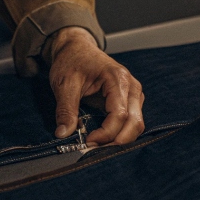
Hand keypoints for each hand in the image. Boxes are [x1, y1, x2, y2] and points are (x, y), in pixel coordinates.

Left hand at [44, 26, 144, 144]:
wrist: (76, 49)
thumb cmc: (72, 61)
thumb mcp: (64, 84)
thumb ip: (66, 109)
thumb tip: (63, 134)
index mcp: (117, 78)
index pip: (119, 115)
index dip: (106, 133)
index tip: (88, 142)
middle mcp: (131, 86)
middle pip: (134, 123)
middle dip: (117, 141)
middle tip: (95, 149)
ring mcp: (133, 93)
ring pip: (136, 124)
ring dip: (120, 139)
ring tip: (99, 145)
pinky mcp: (130, 100)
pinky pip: (132, 121)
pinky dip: (120, 133)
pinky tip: (104, 137)